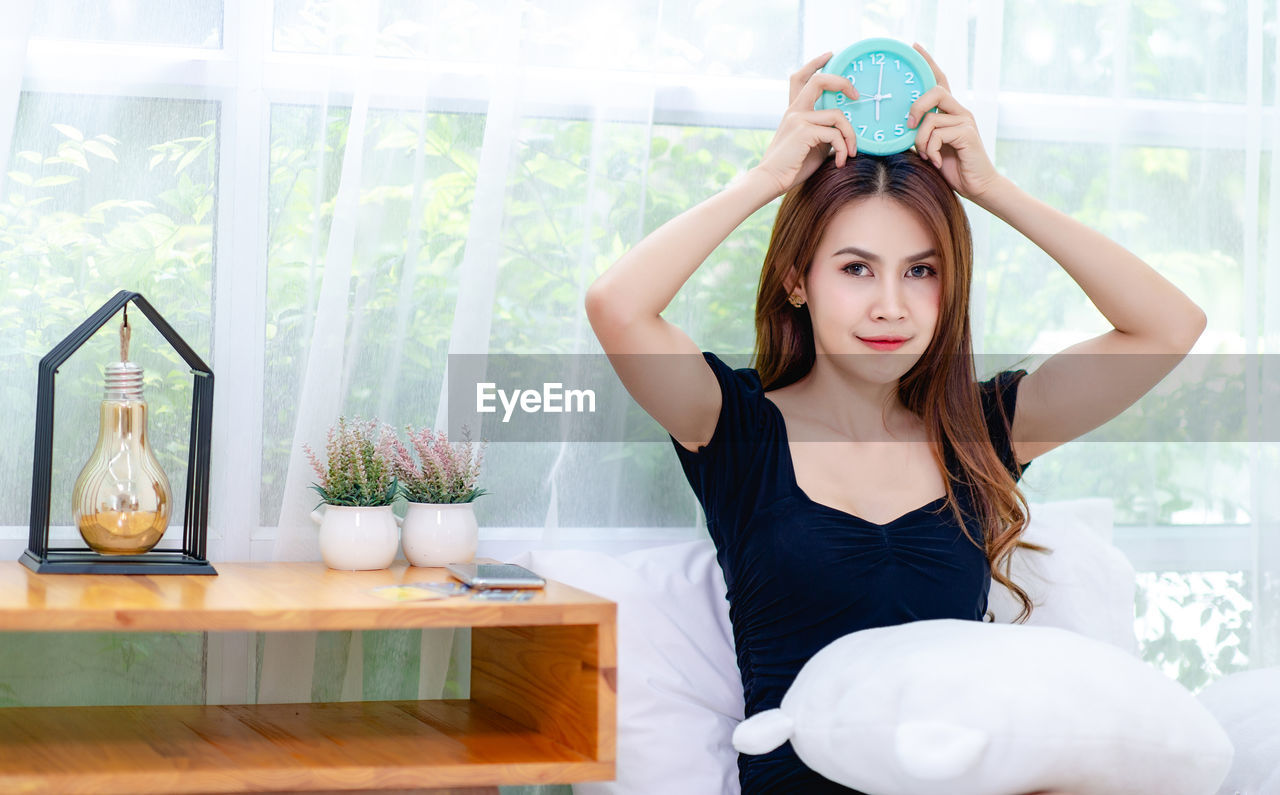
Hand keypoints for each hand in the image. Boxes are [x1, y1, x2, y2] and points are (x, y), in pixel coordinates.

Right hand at [751, 52, 858, 196]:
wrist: (770, 181)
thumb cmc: (791, 167)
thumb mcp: (812, 144)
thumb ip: (824, 131)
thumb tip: (844, 129)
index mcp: (794, 111)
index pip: (801, 78)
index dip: (815, 63)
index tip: (830, 55)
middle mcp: (795, 110)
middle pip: (819, 80)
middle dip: (842, 82)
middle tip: (856, 95)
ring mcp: (798, 119)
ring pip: (838, 115)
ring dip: (851, 135)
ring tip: (850, 152)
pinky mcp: (803, 132)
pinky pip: (835, 134)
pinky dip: (842, 149)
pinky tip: (840, 161)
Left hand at [905, 43, 1000, 200]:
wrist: (977, 187)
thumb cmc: (951, 168)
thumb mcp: (928, 149)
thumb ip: (919, 134)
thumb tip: (901, 129)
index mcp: (950, 112)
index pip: (939, 81)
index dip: (928, 63)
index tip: (915, 47)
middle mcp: (959, 111)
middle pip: (935, 91)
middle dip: (916, 108)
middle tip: (908, 127)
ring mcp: (965, 121)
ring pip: (931, 119)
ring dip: (921, 141)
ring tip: (927, 156)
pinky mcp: (968, 133)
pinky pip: (938, 134)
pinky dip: (931, 150)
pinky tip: (937, 161)